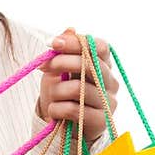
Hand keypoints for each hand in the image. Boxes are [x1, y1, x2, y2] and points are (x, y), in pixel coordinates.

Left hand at [37, 29, 119, 144]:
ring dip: (56, 91)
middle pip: (89, 65)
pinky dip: (57, 109)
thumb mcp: (58, 71)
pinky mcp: (101, 121)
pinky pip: (74, 109)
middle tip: (43, 65)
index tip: (53, 43)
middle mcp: (111, 82)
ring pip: (78, 88)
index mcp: (103, 66)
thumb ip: (64, 51)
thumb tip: (69, 29)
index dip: (77, 43)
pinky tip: (54, 110)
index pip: (100, 47)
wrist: (63, 125)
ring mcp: (108, 102)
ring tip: (51, 96)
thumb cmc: (62, 94)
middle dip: (62, 62)